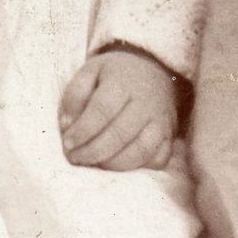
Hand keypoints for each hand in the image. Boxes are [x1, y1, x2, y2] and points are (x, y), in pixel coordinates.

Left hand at [59, 46, 181, 171]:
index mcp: (123, 82)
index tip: (67, 142)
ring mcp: (162, 121)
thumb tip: (67, 125)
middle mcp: (146, 102)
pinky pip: (158, 160)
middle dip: (92, 152)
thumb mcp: (89, 71)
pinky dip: (137, 167)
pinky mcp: (169, 136)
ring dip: (113, 164)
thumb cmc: (114, 76)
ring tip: (93, 163)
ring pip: (140, 151)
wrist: (152, 70)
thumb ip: (74, 95)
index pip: (102, 110)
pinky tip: (117, 163)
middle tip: (74, 158)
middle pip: (120, 134)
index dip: (82, 130)